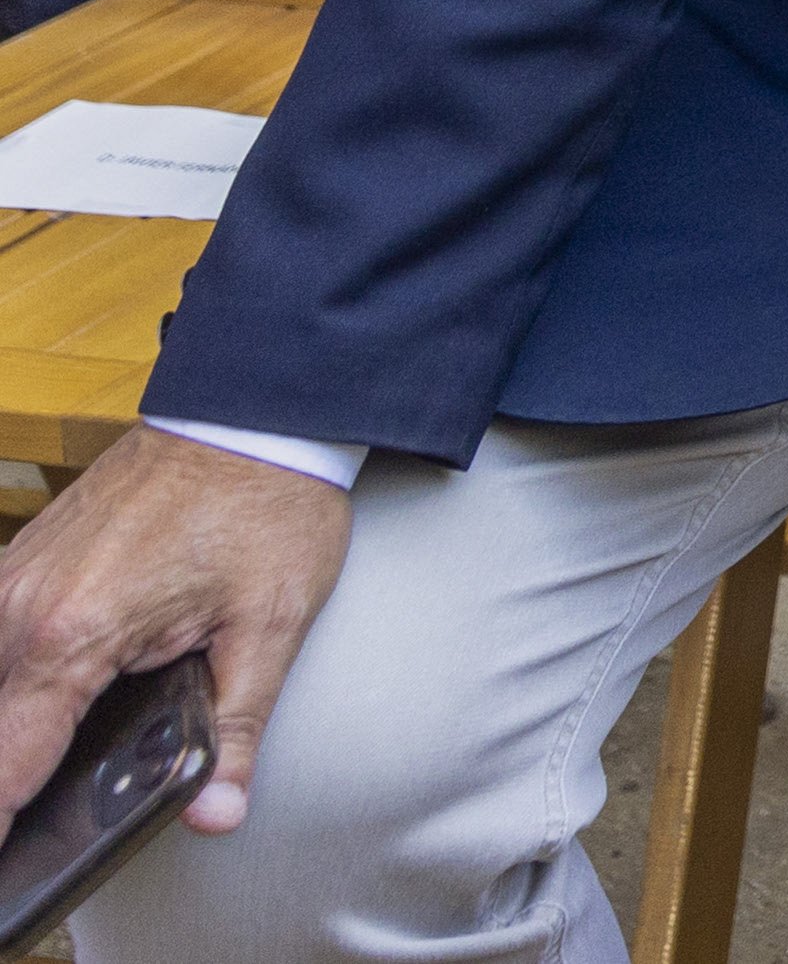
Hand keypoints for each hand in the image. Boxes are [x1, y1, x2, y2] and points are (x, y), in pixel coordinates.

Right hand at [0, 428, 353, 836]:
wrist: (253, 412)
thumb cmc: (267, 506)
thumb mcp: (271, 626)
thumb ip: (236, 730)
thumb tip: (217, 813)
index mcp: (73, 634)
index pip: (5, 766)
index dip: (0, 823)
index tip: (6, 864)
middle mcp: (19, 607)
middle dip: (11, 778)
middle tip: (37, 823)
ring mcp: (11, 580)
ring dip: (16, 726)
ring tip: (45, 771)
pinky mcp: (20, 564)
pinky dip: (18, 682)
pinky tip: (54, 706)